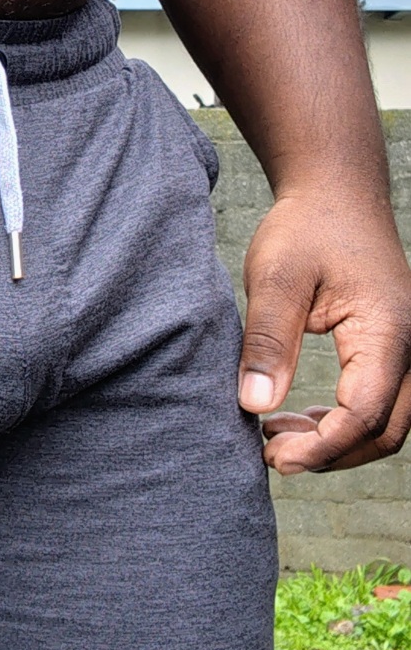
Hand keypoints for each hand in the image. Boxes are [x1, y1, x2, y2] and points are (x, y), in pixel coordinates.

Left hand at [238, 190, 410, 474]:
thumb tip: (255, 408)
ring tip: (278, 435)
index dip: (321, 448)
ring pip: (389, 423)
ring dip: (338, 442)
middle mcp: (410, 346)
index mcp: (387, 333)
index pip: (365, 415)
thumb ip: (268, 342)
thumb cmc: (306, 228)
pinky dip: (345, 423)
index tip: (272, 457)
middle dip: (331, 454)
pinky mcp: (391, 348)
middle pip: (387, 431)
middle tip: (272, 454)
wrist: (336, 192)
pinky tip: (301, 418)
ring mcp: (406, 348)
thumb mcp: (276, 278)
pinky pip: (382, 402)